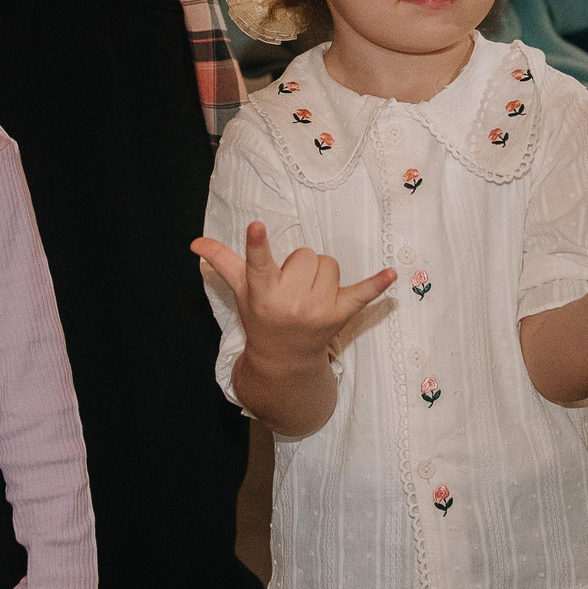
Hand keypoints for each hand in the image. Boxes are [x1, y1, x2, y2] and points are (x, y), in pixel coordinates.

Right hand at [192, 222, 395, 367]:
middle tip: (289, 287)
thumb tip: (195, 244)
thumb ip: (223, 263)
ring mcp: (317, 310)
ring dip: (321, 274)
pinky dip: (377, 285)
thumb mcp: (242, 292)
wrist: (284, 362)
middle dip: (299, 266)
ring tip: (308, 294)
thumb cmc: (261, 319)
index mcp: (263, 292)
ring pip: (329, 265)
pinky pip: (362, 295)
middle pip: (305, 255)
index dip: (257, 245)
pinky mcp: (340, 316)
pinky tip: (392, 274)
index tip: (256, 226)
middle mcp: (290, 302)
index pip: (259, 263)